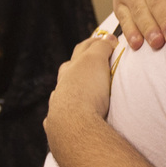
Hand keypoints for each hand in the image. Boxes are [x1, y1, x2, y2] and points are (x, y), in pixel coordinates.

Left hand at [44, 34, 118, 150]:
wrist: (74, 126)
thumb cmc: (86, 91)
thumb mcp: (95, 61)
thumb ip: (100, 48)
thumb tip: (107, 38)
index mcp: (70, 70)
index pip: (81, 50)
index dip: (92, 43)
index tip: (102, 40)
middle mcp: (61, 87)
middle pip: (67, 70)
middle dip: (76, 64)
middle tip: (87, 62)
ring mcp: (58, 108)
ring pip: (60, 94)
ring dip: (68, 91)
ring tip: (78, 92)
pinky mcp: (60, 128)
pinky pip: (58, 118)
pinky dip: (64, 115)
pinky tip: (69, 118)